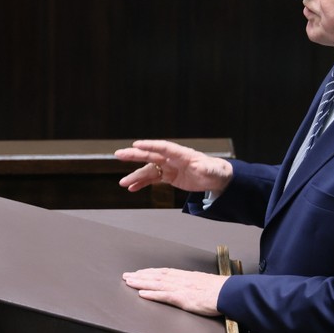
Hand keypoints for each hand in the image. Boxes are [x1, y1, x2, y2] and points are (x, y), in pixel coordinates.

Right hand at [114, 139, 232, 194]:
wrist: (215, 178)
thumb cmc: (215, 170)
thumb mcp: (213, 170)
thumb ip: (206, 168)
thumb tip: (202, 168)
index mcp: (182, 154)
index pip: (164, 147)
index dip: (150, 145)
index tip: (136, 144)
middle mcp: (172, 159)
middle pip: (150, 155)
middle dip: (134, 155)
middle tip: (119, 154)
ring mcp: (168, 167)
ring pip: (148, 170)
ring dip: (135, 176)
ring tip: (123, 183)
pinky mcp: (167, 176)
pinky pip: (152, 179)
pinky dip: (141, 183)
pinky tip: (132, 188)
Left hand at [122, 267, 227, 315]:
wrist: (229, 293)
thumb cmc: (221, 290)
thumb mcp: (206, 283)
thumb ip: (195, 284)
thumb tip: (192, 287)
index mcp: (186, 276)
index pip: (164, 272)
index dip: (150, 272)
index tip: (140, 272)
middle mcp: (181, 280)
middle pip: (156, 276)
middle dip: (140, 275)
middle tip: (127, 276)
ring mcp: (181, 288)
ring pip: (156, 283)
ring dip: (141, 282)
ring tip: (129, 282)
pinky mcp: (183, 298)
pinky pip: (164, 296)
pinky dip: (152, 294)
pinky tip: (142, 293)